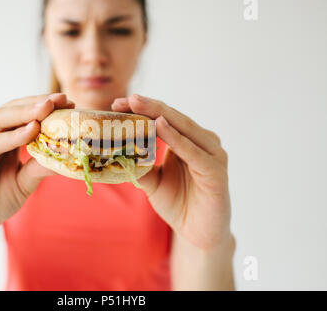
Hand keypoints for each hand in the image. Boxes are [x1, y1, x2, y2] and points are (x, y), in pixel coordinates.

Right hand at [0, 93, 73, 237]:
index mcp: (1, 136)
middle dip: (38, 103)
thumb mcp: (25, 182)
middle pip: (13, 110)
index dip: (45, 106)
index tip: (70, 103)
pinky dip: (11, 137)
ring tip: (48, 108)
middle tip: (62, 99)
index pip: (24, 114)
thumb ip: (40, 167)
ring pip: (0, 120)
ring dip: (25, 113)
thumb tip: (69, 155)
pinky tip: (31, 131)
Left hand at [111, 94, 231, 250]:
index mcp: (188, 141)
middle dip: (148, 107)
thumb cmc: (179, 203)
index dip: (142, 109)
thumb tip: (115, 153)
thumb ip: (140, 165)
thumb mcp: (153, 182)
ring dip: (161, 116)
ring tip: (138, 105)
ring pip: (185, 129)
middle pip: (173, 118)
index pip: (164, 118)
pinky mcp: (216, 172)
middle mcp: (203, 143)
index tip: (117, 103)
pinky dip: (177, 139)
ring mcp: (212, 155)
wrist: (199, 233)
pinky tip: (161, 127)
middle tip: (127, 98)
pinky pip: (194, 152)